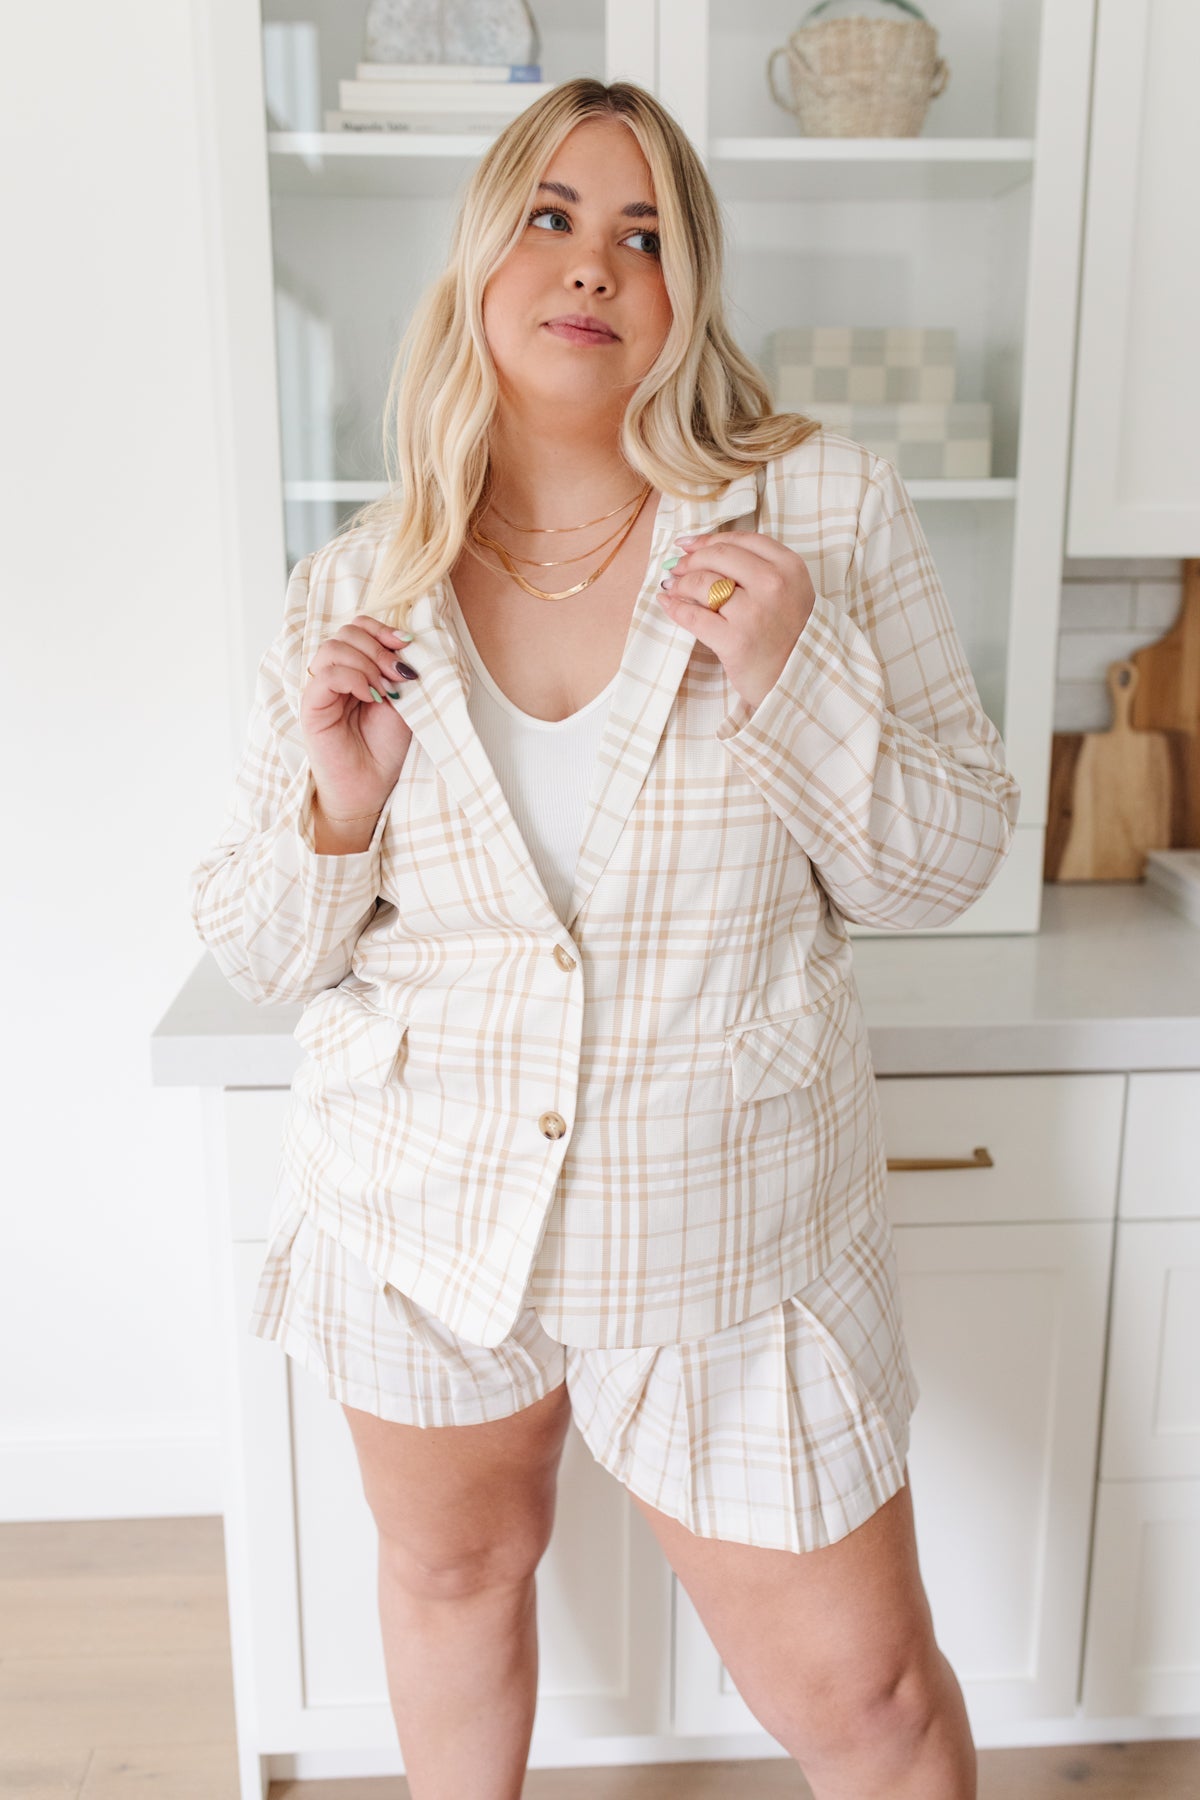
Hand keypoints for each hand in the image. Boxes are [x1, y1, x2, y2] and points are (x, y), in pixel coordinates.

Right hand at [300, 614, 417, 818]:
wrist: (371, 787)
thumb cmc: (384, 748)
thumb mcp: (404, 701)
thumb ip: (400, 670)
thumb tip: (406, 643)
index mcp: (355, 667)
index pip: (359, 627)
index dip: (383, 629)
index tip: (407, 646)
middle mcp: (335, 673)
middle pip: (347, 632)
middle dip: (379, 647)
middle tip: (399, 675)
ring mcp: (321, 688)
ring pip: (334, 647)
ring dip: (367, 663)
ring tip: (386, 691)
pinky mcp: (312, 706)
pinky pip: (326, 675)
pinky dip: (353, 679)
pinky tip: (370, 697)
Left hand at [657, 530, 815, 713]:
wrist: (797, 681)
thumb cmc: (788, 635)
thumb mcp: (790, 591)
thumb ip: (758, 568)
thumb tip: (700, 550)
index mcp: (790, 568)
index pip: (742, 540)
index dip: (708, 540)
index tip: (688, 544)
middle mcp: (774, 585)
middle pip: (719, 556)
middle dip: (690, 560)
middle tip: (677, 567)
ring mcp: (754, 613)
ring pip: (703, 583)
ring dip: (680, 583)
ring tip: (672, 587)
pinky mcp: (734, 640)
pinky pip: (693, 616)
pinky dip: (674, 607)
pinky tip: (667, 603)